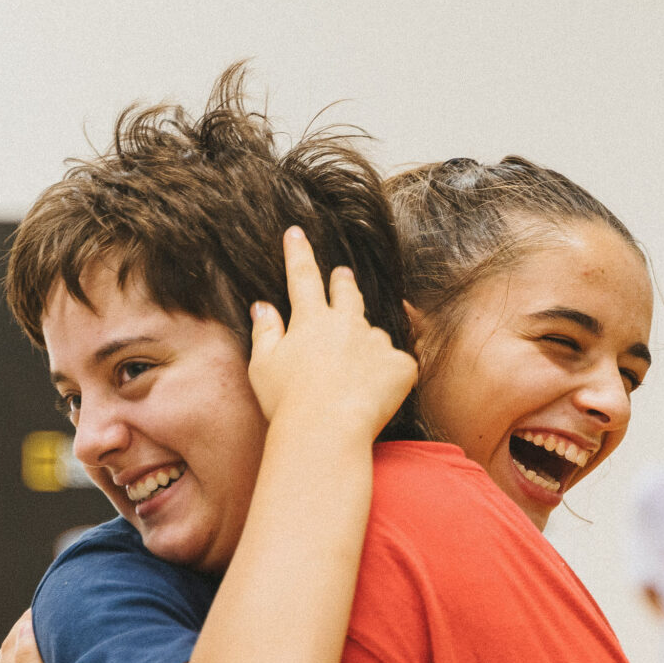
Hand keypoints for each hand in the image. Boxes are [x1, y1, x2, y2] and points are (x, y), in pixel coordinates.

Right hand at [248, 227, 418, 435]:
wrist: (327, 429)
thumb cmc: (288, 402)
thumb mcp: (263, 366)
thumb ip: (265, 331)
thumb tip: (261, 307)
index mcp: (310, 320)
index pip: (302, 277)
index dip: (298, 253)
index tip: (296, 233)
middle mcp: (346, 323)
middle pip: (347, 294)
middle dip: (343, 282)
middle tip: (344, 274)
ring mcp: (376, 342)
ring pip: (373, 335)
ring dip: (366, 344)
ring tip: (355, 373)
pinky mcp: (401, 365)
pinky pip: (397, 364)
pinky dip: (389, 374)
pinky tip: (378, 392)